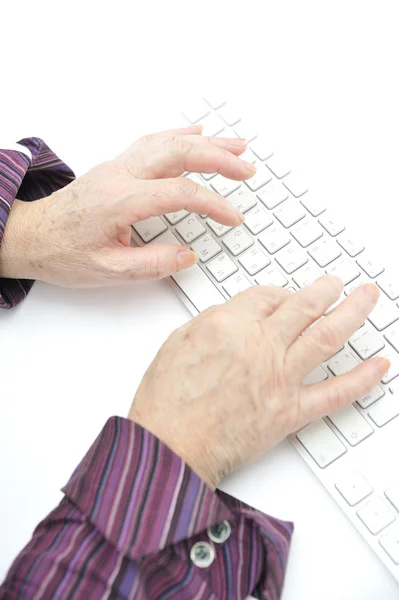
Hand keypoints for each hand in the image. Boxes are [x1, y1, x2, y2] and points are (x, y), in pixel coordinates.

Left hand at [0, 125, 253, 285]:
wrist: (33, 235)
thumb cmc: (63, 252)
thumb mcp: (108, 270)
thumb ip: (151, 264)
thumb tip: (187, 255)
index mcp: (120, 200)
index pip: (180, 193)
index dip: (213, 204)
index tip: (234, 218)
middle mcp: (120, 175)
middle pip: (178, 153)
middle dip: (218, 159)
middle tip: (246, 169)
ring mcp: (118, 166)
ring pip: (168, 142)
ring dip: (205, 142)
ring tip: (235, 146)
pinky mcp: (117, 166)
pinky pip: (153, 141)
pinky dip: (179, 134)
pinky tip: (196, 132)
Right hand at [129, 277, 388, 488]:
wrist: (170, 446)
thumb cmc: (166, 401)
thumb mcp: (178, 342)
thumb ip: (213, 322)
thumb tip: (237, 315)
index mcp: (228, 323)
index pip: (267, 295)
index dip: (280, 292)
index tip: (286, 295)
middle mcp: (260, 345)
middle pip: (305, 306)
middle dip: (326, 290)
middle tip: (337, 283)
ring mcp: (279, 378)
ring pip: (326, 336)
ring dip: (353, 313)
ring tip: (367, 299)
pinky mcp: (289, 412)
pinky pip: (334, 393)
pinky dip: (362, 379)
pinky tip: (379, 366)